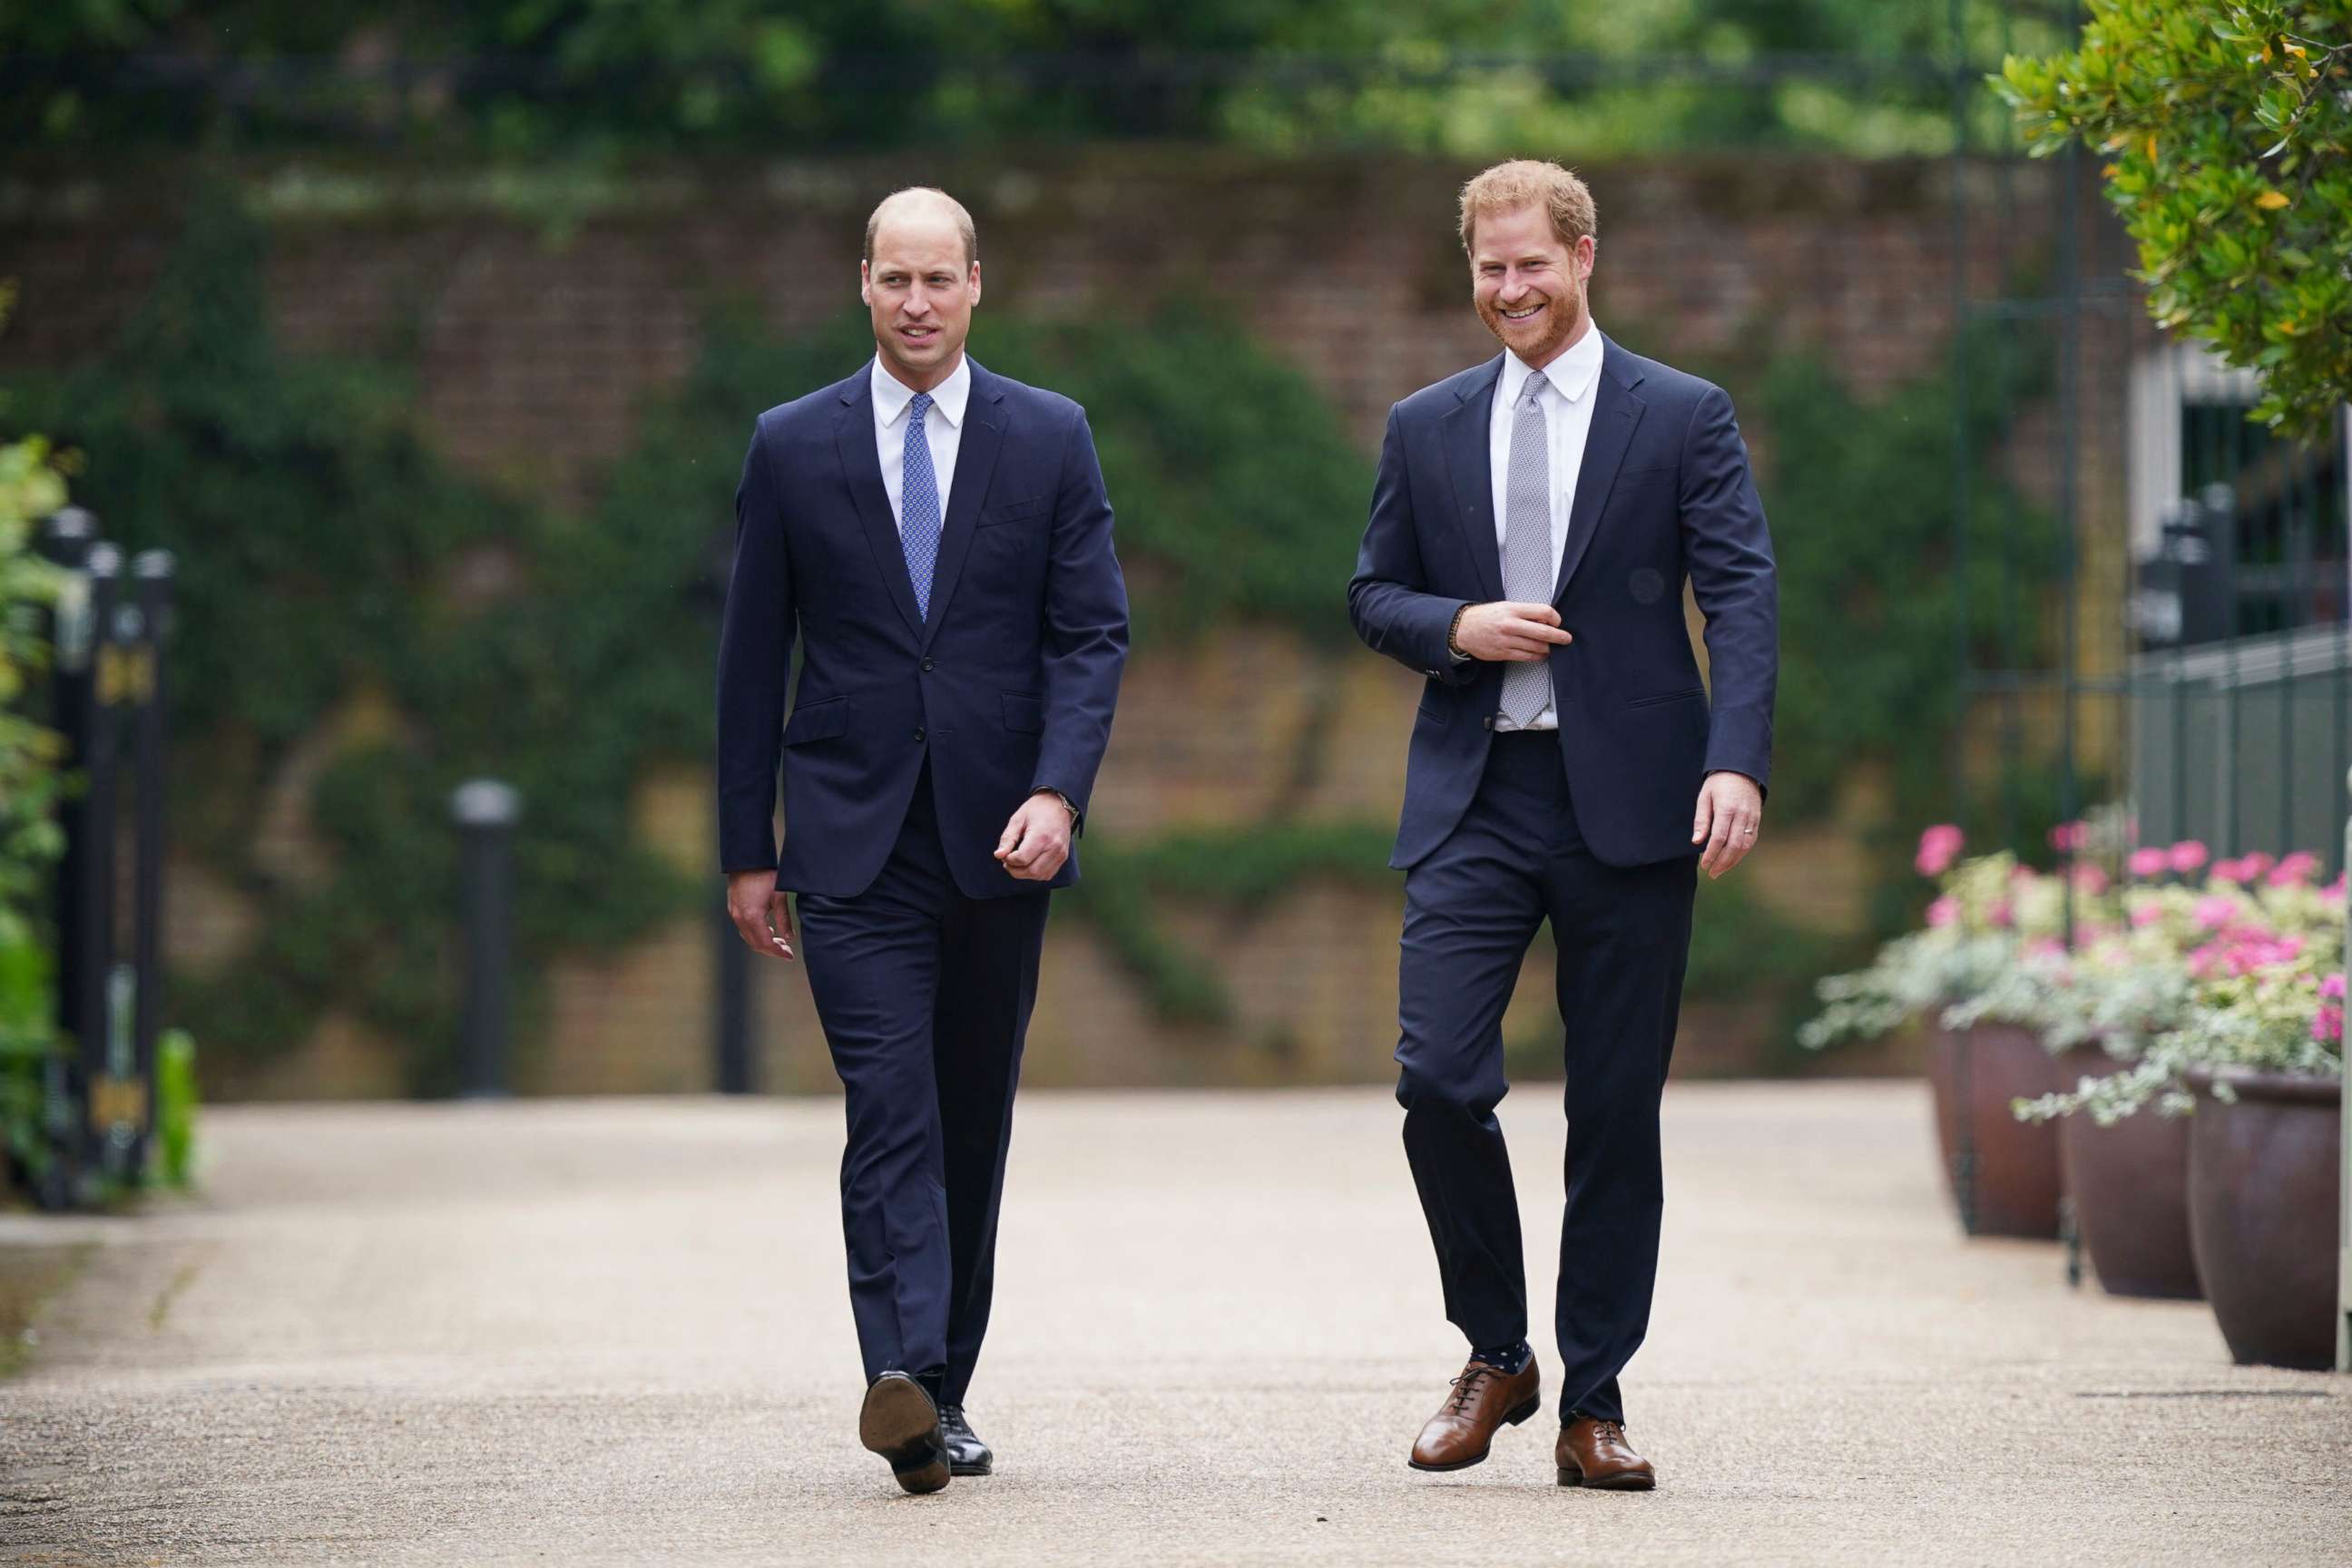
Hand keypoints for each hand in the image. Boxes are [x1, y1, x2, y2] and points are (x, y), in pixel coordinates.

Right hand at [726, 868, 794, 959]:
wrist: (747, 861)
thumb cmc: (765, 875)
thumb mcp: (779, 897)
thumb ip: (784, 919)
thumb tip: (789, 938)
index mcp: (753, 917)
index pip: (766, 944)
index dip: (778, 952)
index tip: (790, 956)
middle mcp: (740, 918)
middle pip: (756, 944)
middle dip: (772, 950)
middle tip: (787, 950)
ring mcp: (734, 914)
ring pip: (748, 938)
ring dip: (763, 943)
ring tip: (779, 941)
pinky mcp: (733, 909)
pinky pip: (743, 929)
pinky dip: (756, 934)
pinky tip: (767, 930)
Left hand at [995, 791, 1074, 881]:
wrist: (1059, 804)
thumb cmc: (1036, 810)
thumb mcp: (1017, 819)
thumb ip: (1007, 838)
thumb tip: (998, 855)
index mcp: (1041, 836)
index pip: (1022, 859)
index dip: (1009, 860)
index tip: (1004, 854)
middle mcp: (1054, 847)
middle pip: (1031, 871)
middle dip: (1015, 870)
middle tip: (1007, 862)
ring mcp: (1060, 854)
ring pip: (1039, 875)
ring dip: (1025, 874)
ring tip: (1017, 863)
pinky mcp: (1063, 857)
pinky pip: (1048, 874)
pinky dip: (1036, 873)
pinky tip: (1029, 863)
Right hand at [1452, 602, 1573, 662]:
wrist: (1463, 629)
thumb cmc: (1486, 616)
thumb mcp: (1505, 606)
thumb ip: (1525, 612)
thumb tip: (1545, 620)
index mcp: (1513, 609)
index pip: (1543, 612)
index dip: (1555, 618)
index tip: (1557, 622)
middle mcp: (1511, 624)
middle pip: (1543, 631)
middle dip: (1559, 636)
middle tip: (1566, 639)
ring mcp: (1507, 640)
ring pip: (1537, 647)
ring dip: (1547, 648)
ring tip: (1549, 647)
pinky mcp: (1503, 653)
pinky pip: (1527, 657)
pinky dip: (1537, 656)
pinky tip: (1540, 654)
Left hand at [1692, 771, 1763, 879]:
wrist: (1742, 770)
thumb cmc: (1718, 783)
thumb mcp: (1704, 796)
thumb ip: (1701, 819)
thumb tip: (1697, 841)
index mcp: (1727, 808)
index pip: (1719, 837)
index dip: (1711, 854)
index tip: (1704, 864)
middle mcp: (1742, 815)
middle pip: (1734, 845)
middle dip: (1722, 862)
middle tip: (1712, 873)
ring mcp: (1752, 818)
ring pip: (1745, 846)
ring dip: (1733, 861)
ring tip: (1720, 870)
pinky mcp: (1757, 820)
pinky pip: (1751, 840)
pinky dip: (1742, 853)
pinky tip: (1732, 859)